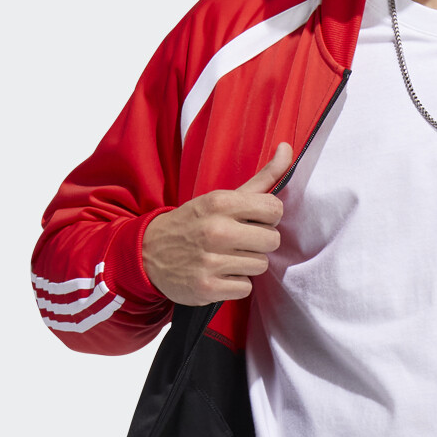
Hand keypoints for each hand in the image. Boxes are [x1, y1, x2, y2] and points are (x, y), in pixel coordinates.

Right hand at [141, 144, 293, 302]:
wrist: (148, 252)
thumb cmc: (193, 223)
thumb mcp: (221, 197)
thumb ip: (261, 178)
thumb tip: (287, 148)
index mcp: (220, 203)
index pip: (275, 209)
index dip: (268, 217)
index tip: (253, 220)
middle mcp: (216, 230)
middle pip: (272, 241)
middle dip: (260, 242)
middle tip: (239, 241)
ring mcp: (211, 261)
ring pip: (260, 265)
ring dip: (247, 263)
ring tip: (226, 257)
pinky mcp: (208, 288)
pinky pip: (245, 287)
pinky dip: (235, 283)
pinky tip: (219, 274)